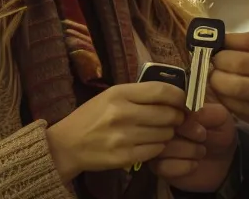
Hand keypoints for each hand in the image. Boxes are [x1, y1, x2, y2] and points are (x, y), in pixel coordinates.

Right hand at [46, 81, 186, 180]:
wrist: (67, 145)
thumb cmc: (91, 117)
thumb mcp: (110, 96)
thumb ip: (139, 95)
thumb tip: (172, 95)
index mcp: (119, 93)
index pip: (162, 92)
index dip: (179, 97)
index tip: (182, 101)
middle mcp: (123, 113)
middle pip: (168, 114)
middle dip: (177, 117)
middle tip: (174, 119)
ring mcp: (124, 137)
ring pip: (164, 134)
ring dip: (167, 133)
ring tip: (158, 131)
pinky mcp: (124, 157)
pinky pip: (155, 151)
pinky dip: (158, 147)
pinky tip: (149, 143)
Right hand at [150, 102, 236, 191]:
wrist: (222, 162)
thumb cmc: (218, 133)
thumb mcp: (219, 117)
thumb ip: (205, 112)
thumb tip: (188, 114)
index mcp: (172, 106)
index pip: (166, 105)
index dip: (186, 116)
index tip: (202, 125)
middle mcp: (159, 124)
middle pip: (162, 125)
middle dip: (188, 132)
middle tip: (203, 137)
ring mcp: (156, 145)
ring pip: (163, 147)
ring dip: (189, 150)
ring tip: (201, 151)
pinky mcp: (158, 166)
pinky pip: (164, 166)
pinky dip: (184, 166)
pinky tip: (194, 164)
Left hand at [209, 26, 248, 146]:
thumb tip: (221, 42)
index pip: (247, 45)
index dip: (223, 48)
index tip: (212, 49)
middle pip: (240, 72)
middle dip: (216, 70)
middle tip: (210, 69)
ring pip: (242, 99)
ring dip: (222, 92)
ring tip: (217, 85)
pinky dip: (237, 109)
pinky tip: (233, 102)